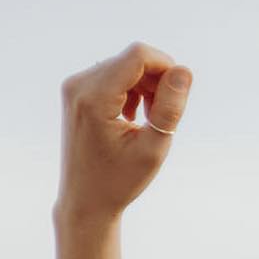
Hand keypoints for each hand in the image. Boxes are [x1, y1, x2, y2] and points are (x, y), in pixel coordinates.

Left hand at [53, 41, 193, 227]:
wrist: (85, 203)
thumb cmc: (118, 183)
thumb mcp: (152, 150)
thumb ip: (170, 109)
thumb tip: (183, 71)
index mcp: (94, 99)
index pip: (138, 56)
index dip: (165, 67)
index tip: (175, 98)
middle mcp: (78, 85)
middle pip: (132, 59)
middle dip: (156, 81)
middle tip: (161, 118)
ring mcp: (74, 86)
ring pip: (124, 65)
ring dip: (145, 87)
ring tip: (148, 121)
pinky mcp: (76, 91)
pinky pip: (113, 74)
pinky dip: (130, 90)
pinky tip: (133, 117)